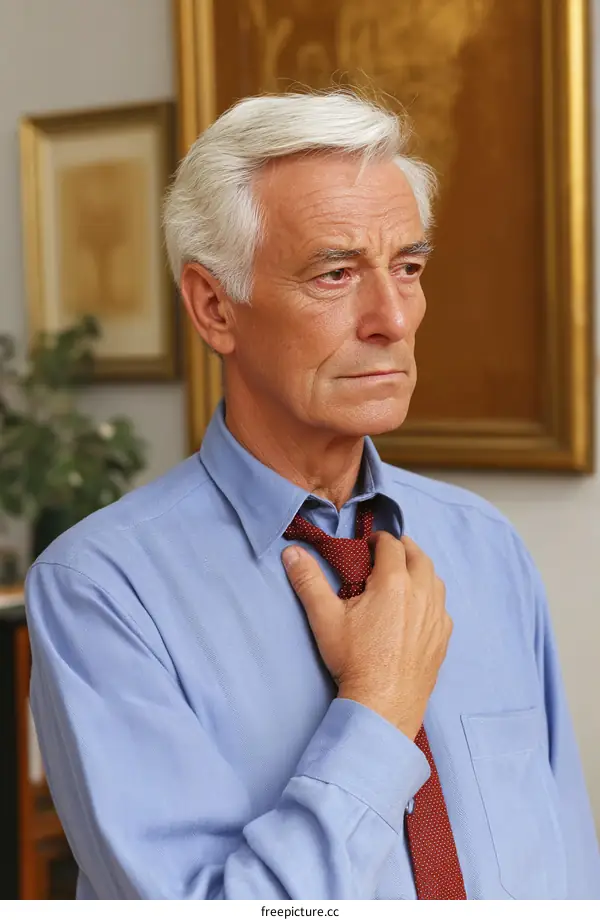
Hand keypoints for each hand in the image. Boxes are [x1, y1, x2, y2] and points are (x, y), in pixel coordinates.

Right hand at [282, 532, 451, 739]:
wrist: (382, 704)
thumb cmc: (354, 660)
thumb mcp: (325, 617)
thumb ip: (308, 580)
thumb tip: (292, 552)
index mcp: (394, 582)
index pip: (391, 545)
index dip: (379, 539)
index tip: (368, 544)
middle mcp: (421, 594)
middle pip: (419, 556)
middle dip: (404, 548)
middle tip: (388, 551)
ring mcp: (436, 616)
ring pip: (435, 579)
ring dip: (421, 570)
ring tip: (405, 574)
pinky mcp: (442, 637)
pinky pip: (442, 606)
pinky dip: (431, 597)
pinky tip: (419, 607)